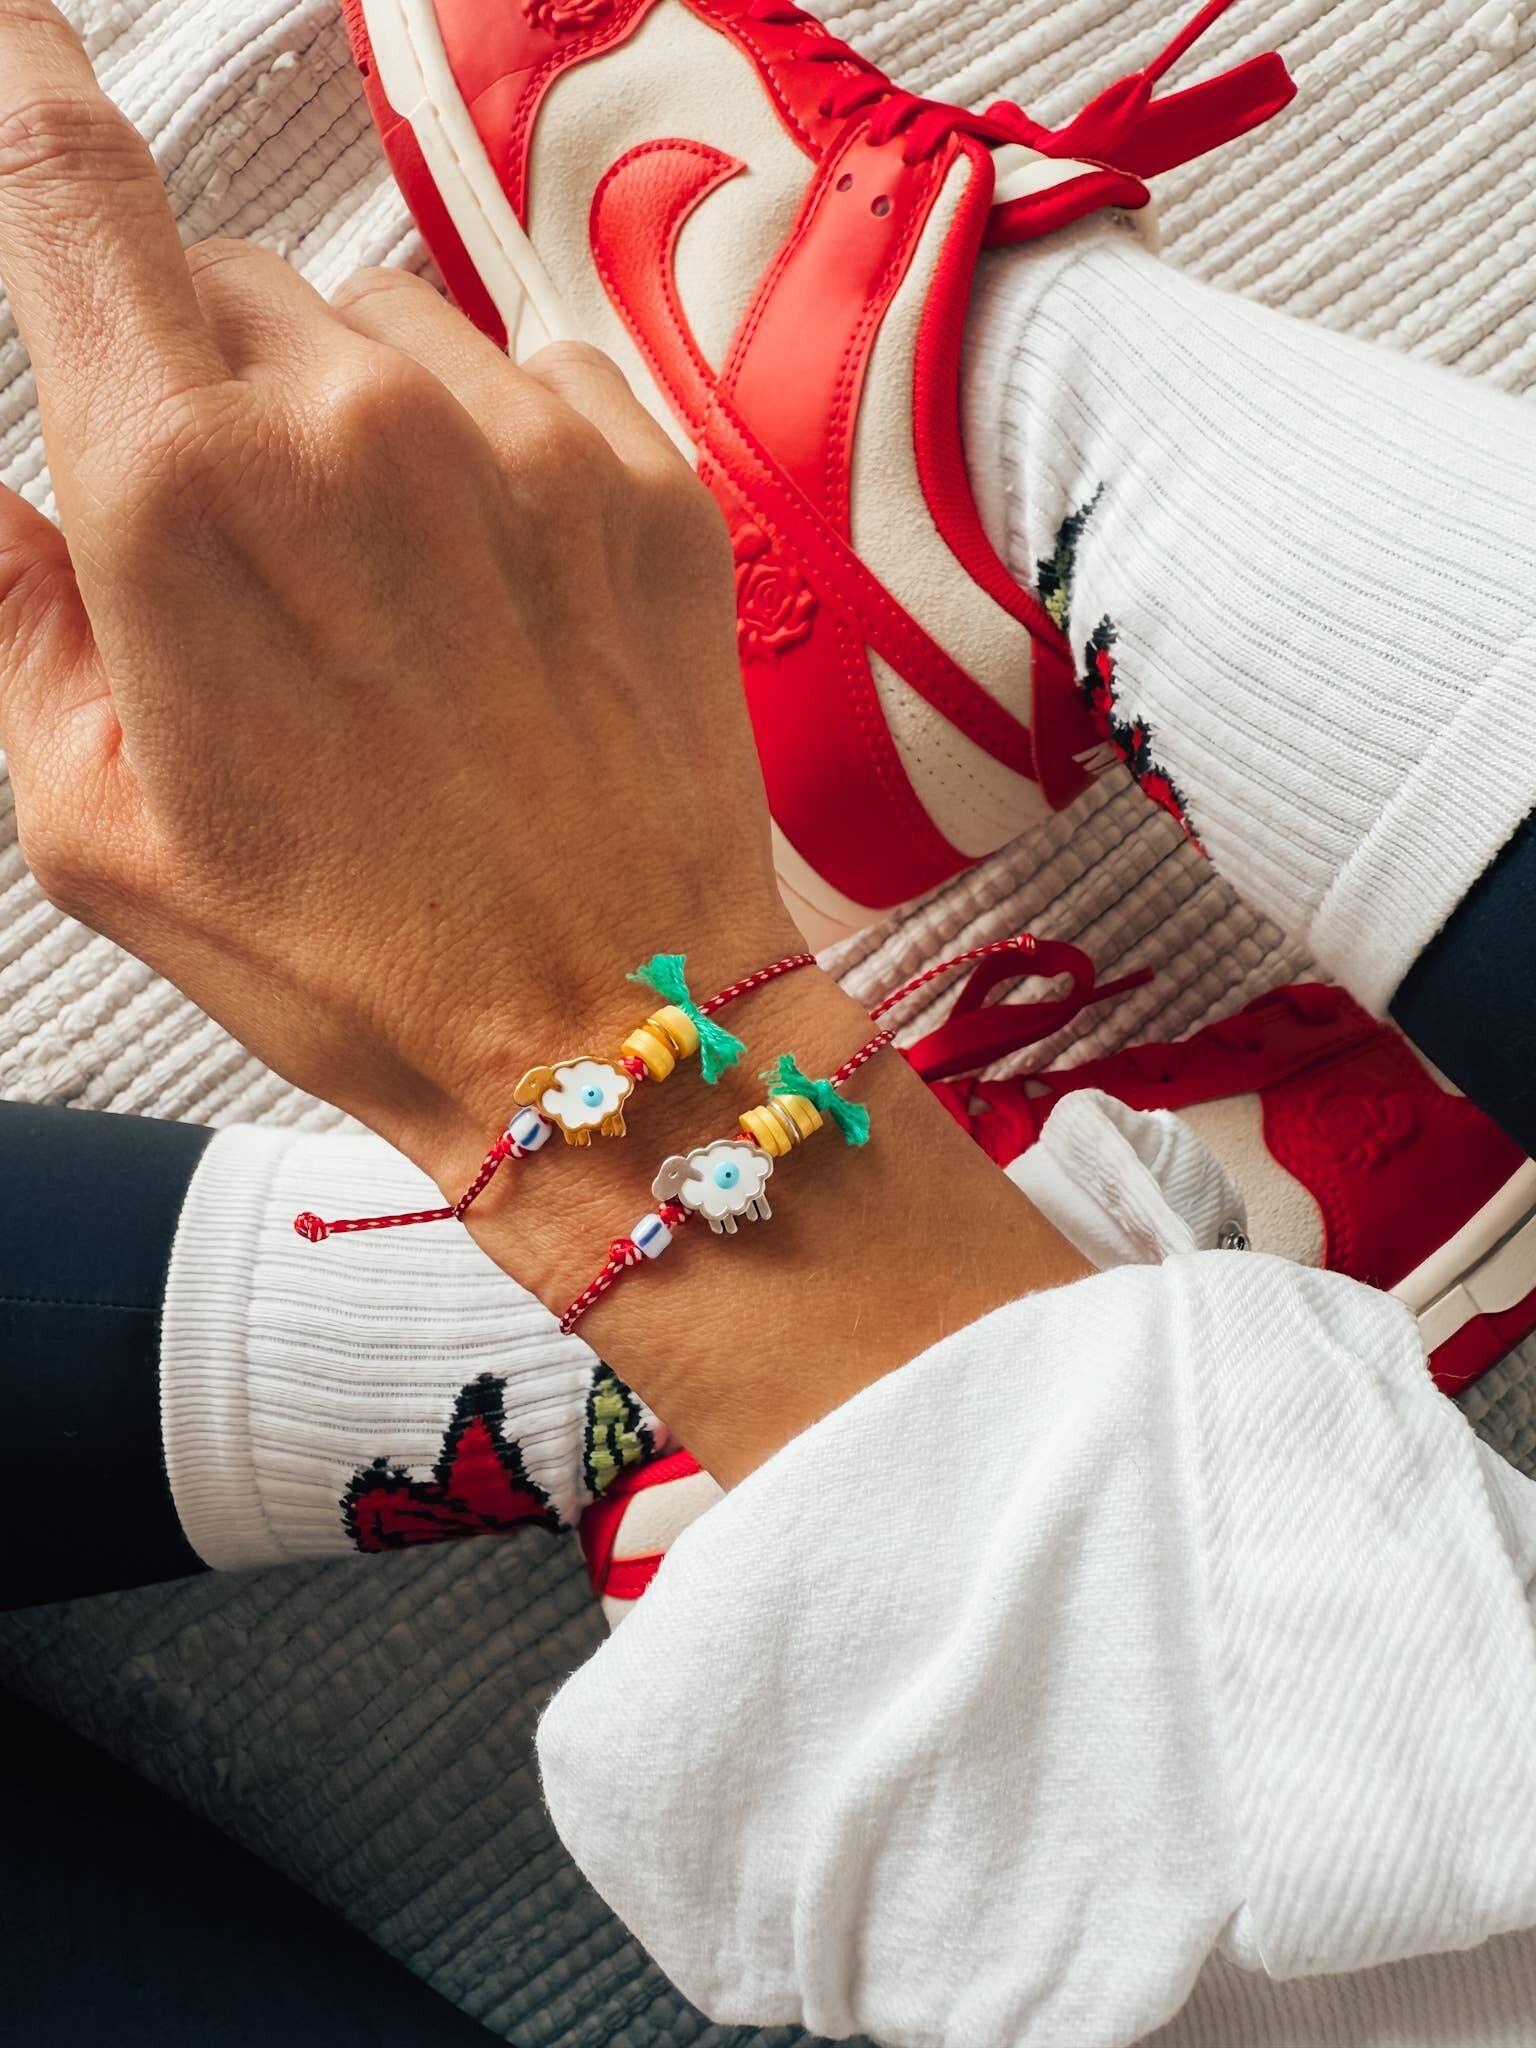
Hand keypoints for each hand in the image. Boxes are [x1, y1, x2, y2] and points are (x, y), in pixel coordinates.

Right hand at [0, 0, 795, 1164]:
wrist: (605, 1023)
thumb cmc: (348, 954)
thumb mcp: (92, 819)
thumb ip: (13, 607)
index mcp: (184, 495)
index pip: (75, 193)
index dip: (26, 87)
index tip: (17, 41)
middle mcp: (359, 425)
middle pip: (234, 282)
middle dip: (211, 381)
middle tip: (253, 568)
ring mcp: (525, 441)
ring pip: (386, 328)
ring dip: (358, 414)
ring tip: (389, 600)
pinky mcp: (647, 478)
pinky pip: (528, 381)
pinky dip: (490, 451)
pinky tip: (496, 596)